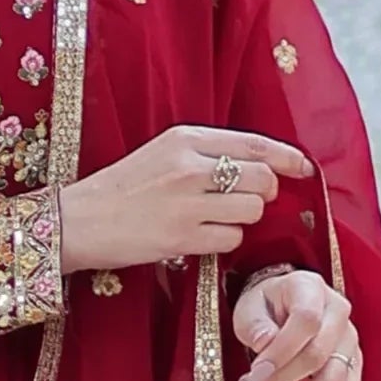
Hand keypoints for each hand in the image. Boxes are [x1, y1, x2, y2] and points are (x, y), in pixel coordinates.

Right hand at [58, 124, 313, 274]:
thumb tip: (261, 166)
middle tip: (247, 201)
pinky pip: (230, 240)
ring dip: (242, 219)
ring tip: (214, 220)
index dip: (286, 158)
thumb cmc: (121, 189)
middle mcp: (189, 166)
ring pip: (250, 210)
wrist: (78, 221)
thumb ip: (206, 154)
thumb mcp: (161, 154)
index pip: (253, 144)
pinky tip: (201, 238)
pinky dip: (224, 242)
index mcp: (185, 138)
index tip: (302, 168)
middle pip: (260, 178)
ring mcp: (186, 203)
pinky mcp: (181, 238)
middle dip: (263, 194)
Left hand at [231, 269, 361, 380]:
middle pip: (320, 358)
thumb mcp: (249, 308)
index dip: (280, 353)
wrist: (284, 307)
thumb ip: (256, 325)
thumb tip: (265, 345)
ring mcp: (351, 342)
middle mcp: (340, 313)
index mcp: (312, 288)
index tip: (251, 374)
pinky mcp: (353, 368)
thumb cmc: (264, 307)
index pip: (306, 321)